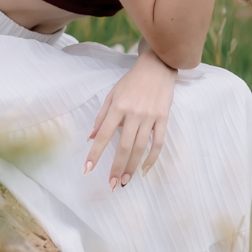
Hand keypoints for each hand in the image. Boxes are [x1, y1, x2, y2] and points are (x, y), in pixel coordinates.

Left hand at [84, 46, 175, 189]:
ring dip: (132, 166)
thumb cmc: (131, 81)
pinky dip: (152, 157)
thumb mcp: (112, 95)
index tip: (88, 169)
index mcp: (118, 107)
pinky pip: (159, 141)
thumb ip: (101, 117)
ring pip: (140, 147)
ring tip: (126, 181)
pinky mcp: (163, 117)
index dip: (95, 153)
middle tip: (112, 184)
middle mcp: (134, 113)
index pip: (104, 135)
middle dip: (117, 167)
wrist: (158, 66)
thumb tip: (90, 138)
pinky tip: (145, 168)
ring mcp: (150, 116)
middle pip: (124, 146)